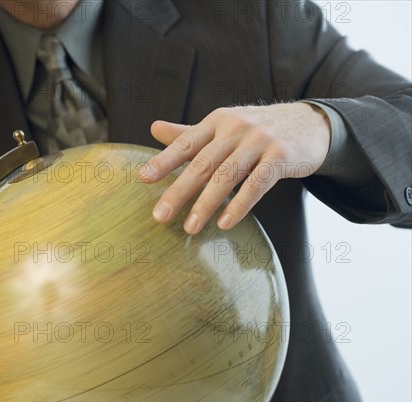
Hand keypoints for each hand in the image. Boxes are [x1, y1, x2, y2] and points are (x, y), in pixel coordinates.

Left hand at [139, 102, 330, 233]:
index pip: (185, 143)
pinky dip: (240, 205)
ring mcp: (259, 141)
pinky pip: (257, 184)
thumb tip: (153, 127)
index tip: (143, 178)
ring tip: (190, 228)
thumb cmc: (256, 130)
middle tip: (160, 217)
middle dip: (179, 192)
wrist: (309, 123)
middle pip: (202, 164)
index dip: (164, 161)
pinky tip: (225, 223)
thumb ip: (188, 133)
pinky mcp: (281, 157)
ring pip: (227, 176)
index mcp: (216, 122)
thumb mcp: (222, 126)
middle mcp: (235, 128)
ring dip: (206, 205)